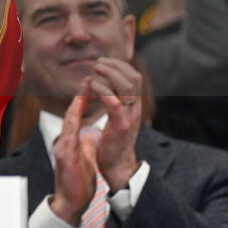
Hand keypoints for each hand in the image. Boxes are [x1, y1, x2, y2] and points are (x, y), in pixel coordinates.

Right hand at [49, 79, 97, 225]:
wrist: (69, 203)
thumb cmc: (77, 182)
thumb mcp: (82, 158)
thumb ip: (83, 144)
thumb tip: (88, 134)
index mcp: (70, 142)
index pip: (77, 117)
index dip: (83, 101)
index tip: (90, 85)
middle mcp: (64, 141)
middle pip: (72, 114)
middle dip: (80, 96)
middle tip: (88, 79)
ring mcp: (63, 147)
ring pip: (70, 121)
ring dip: (77, 104)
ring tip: (85, 89)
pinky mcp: (65, 156)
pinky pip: (70, 135)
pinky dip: (74, 122)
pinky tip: (79, 112)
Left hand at [91, 58, 141, 190]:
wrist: (118, 165)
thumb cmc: (113, 140)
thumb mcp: (117, 116)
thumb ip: (116, 100)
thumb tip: (107, 83)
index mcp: (134, 105)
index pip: (134, 77)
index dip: (120, 65)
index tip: (104, 61)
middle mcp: (135, 109)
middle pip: (133, 78)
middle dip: (115, 65)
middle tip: (98, 63)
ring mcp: (129, 117)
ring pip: (127, 87)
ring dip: (110, 74)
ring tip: (95, 70)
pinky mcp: (121, 127)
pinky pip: (115, 104)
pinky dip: (103, 91)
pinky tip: (92, 86)